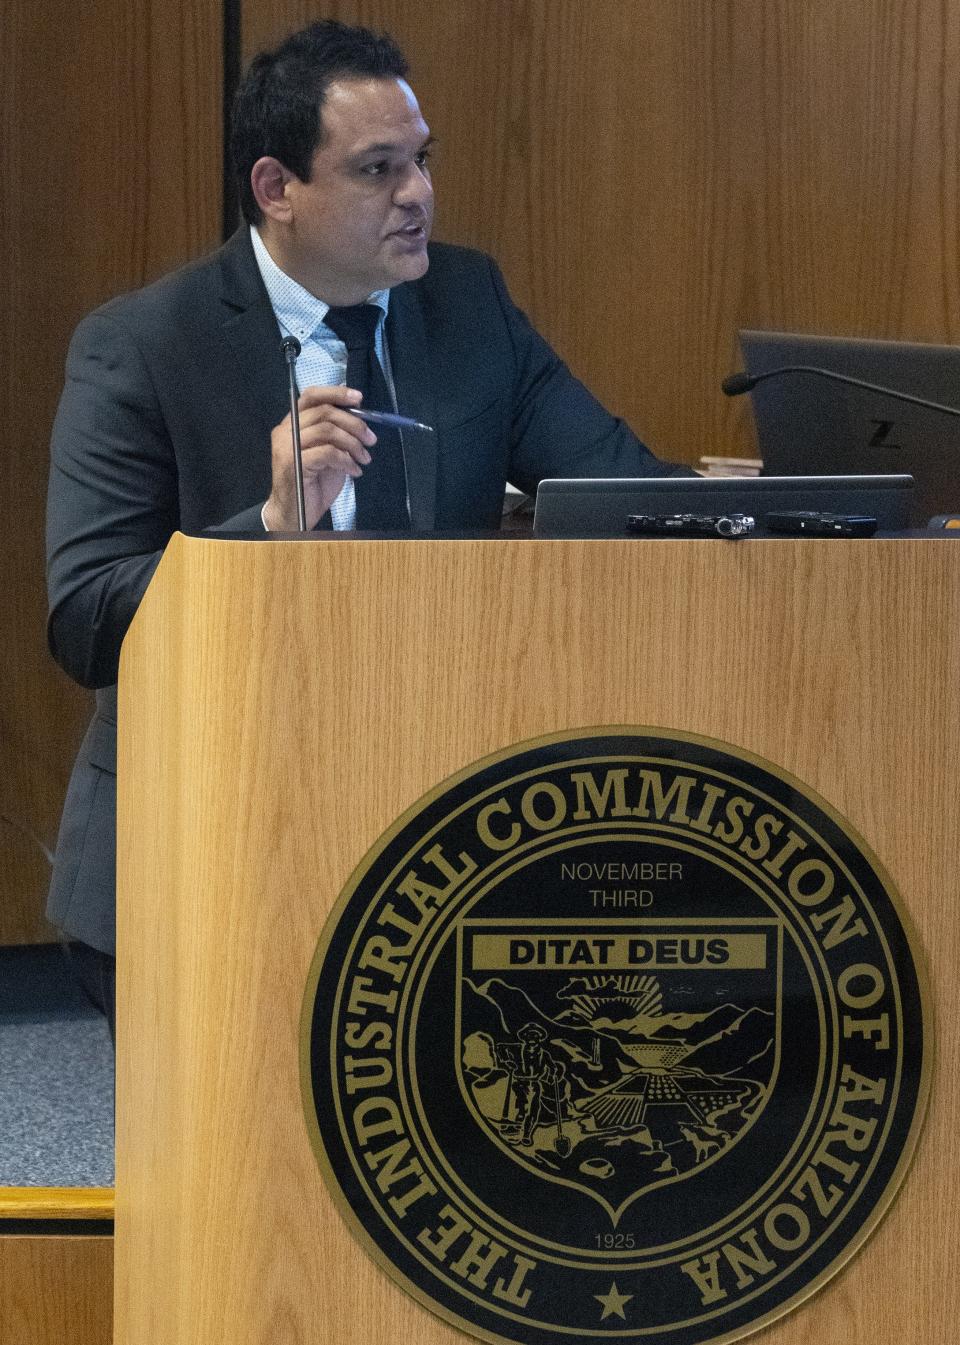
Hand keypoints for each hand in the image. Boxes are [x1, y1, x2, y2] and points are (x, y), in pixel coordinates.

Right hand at [263, 385, 376, 529]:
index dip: (336, 393)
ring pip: (327, 430)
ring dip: (353, 444)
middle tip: (371, 439)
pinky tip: (354, 471)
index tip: (359, 399)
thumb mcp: (328, 454)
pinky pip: (328, 452)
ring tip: (364, 458)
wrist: (294, 515)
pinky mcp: (293, 463)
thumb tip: (359, 416)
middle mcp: (285, 431)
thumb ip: (336, 434)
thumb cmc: (312, 484)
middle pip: (324, 411)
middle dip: (354, 423)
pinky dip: (346, 460)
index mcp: (292, 424)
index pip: (312, 396)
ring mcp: (287, 446)